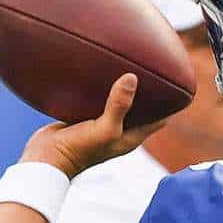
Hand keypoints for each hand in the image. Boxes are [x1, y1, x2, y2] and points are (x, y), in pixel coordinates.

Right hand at [19, 74, 166, 178]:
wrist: (46, 158)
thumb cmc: (80, 150)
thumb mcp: (105, 128)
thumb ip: (119, 105)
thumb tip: (132, 78)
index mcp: (132, 136)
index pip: (160, 118)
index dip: (170, 104)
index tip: (176, 83)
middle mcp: (120, 130)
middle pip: (142, 108)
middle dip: (148, 92)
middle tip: (153, 67)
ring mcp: (102, 123)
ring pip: (119, 102)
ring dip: (123, 88)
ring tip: (129, 64)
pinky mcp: (85, 117)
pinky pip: (98, 99)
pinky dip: (102, 88)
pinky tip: (100, 72)